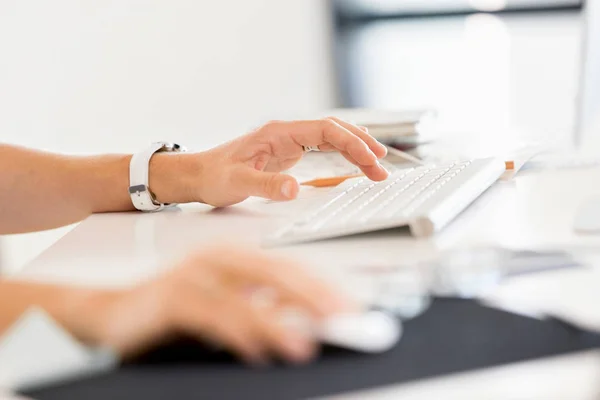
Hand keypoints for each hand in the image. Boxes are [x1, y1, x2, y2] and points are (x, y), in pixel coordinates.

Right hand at [72, 246, 352, 363]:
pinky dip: (236, 332)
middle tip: (342, 318)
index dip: (322, 286)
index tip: (351, 307)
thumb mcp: (225, 305)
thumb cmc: (174, 308)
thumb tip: (306, 324)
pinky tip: (256, 350)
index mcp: (235, 256)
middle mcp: (217, 258)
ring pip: (244, 295)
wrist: (112, 311)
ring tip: (304, 344)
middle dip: (312, 297)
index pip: (289, 267)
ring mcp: (193, 274)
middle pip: (274, 274)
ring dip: (277, 322)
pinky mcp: (170, 297)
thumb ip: (260, 307)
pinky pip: (210, 314)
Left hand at [191, 118, 388, 206]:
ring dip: (355, 148)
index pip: (325, 130)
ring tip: (378, 164)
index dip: (351, 143)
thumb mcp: (238, 183)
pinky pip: (322, 148)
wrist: (198, 175)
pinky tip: (354, 162)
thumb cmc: (214, 176)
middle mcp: (287, 133)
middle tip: (382, 166)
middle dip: (361, 144)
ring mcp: (288, 142)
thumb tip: (295, 189)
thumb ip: (266, 185)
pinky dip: (342, 153)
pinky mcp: (288, 153)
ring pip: (331, 137)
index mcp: (278, 133)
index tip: (370, 159)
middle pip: (334, 130)